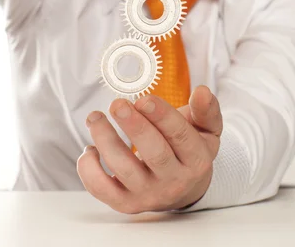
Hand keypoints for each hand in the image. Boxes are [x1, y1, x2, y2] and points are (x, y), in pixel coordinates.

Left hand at [77, 85, 222, 213]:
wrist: (183, 187)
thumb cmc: (189, 149)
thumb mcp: (206, 130)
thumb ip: (206, 110)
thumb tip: (202, 91)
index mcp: (196, 161)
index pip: (181, 137)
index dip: (162, 116)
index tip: (144, 98)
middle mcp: (174, 181)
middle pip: (155, 155)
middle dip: (134, 126)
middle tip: (117, 104)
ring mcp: (148, 194)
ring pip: (125, 170)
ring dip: (106, 141)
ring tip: (95, 117)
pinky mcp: (125, 203)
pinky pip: (102, 189)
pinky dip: (89, 170)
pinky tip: (90, 148)